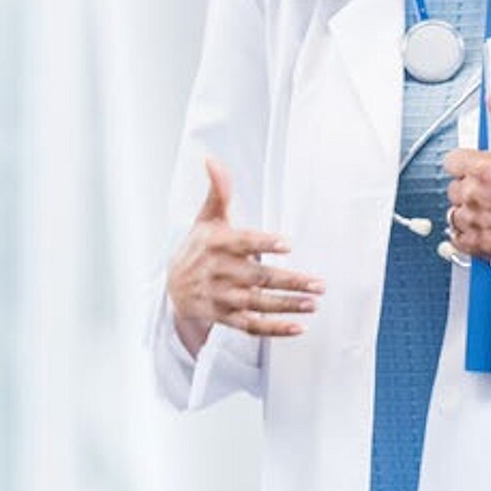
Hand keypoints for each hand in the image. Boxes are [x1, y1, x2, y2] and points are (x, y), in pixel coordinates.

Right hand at [165, 158, 321, 352]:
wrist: (172, 287)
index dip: (263, 243)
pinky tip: (297, 327)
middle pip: (258, 278)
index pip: (242, 243)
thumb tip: (213, 160)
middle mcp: (219, 272)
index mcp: (217, 244)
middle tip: (318, 283)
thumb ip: (218, 191)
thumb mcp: (206, 218)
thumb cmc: (198, 247)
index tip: (287, 244)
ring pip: (258, 304)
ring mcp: (222, 298)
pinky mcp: (225, 318)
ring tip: (314, 303)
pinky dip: (274, 330)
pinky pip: (251, 327)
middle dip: (289, 281)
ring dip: (287, 305)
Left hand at [440, 96, 490, 264]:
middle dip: (470, 186)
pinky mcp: (480, 246)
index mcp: (486, 169)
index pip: (451, 161)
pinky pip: (456, 239)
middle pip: (453, 187)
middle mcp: (476, 196)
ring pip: (454, 212)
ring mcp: (477, 223)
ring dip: (468, 211)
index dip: (466, 163)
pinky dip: (467, 234)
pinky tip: (488, 226)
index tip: (479, 169)